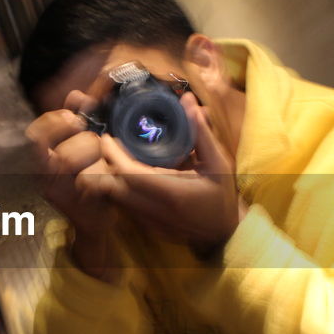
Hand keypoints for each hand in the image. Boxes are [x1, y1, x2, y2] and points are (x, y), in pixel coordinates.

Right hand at [25, 90, 122, 278]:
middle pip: (56, 149)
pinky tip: (109, 174)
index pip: (35, 135)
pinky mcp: (75, 206)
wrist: (95, 224)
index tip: (74, 116)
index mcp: (42, 161)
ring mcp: (58, 193)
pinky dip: (101, 174)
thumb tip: (75, 96)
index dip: (53, 121)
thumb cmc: (89, 182)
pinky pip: (87, 181)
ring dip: (92, 154)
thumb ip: (75, 125)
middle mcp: (44, 178)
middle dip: (82, 140)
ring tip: (104, 158)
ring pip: (68, 162)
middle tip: (96, 140)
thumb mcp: (79, 151)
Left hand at [96, 93, 246, 252]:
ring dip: (111, 179)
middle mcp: (157, 211)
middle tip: (109, 147)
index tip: (108, 138)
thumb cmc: (223, 195)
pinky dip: (120, 192)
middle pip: (114, 188)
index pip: (129, 174)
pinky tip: (127, 178)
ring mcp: (150, 223)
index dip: (112, 155)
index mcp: (173, 192)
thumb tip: (188, 99)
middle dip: (106, 166)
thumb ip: (201, 132)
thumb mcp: (219, 162)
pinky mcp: (148, 229)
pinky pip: (124, 209)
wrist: (226, 233)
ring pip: (115, 200)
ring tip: (115, 159)